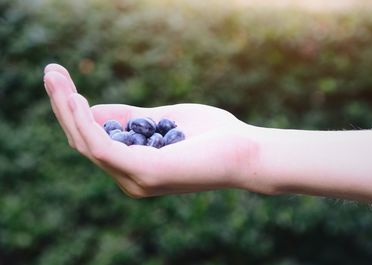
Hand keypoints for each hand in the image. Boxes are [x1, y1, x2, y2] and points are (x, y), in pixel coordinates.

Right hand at [43, 64, 258, 196]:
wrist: (247, 151)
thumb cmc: (212, 136)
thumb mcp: (163, 119)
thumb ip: (131, 117)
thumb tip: (95, 108)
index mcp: (136, 167)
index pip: (96, 141)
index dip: (76, 112)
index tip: (64, 82)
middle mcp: (131, 178)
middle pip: (85, 142)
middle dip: (64, 107)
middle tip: (49, 72)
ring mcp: (136, 179)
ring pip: (88, 143)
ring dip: (67, 109)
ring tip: (54, 77)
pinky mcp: (144, 172)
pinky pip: (103, 146)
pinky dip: (86, 121)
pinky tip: (77, 97)